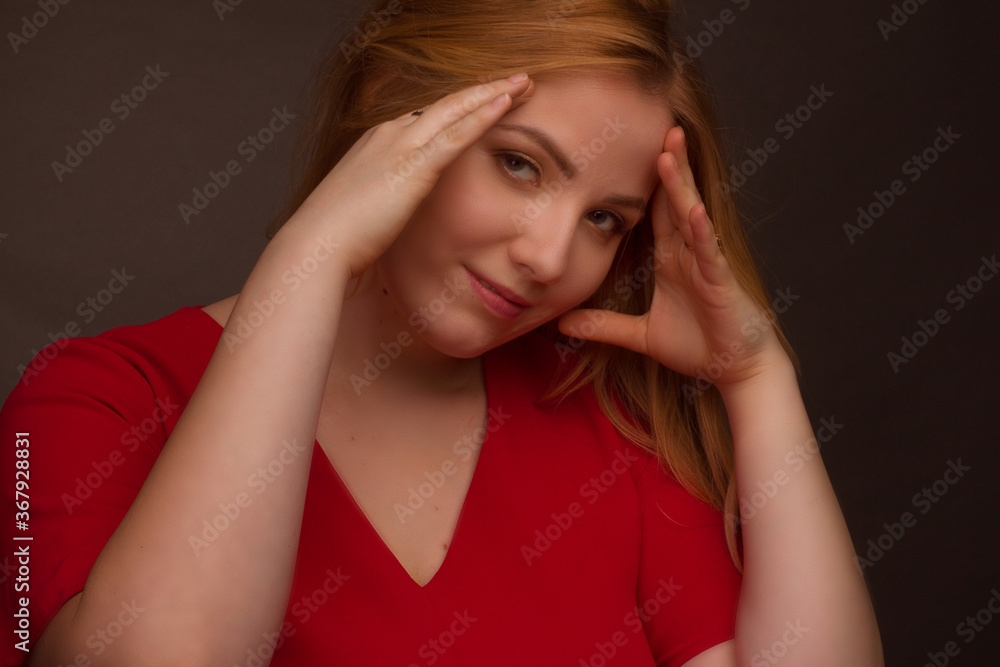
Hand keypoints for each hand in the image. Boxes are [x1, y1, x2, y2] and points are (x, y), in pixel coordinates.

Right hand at [284, 74, 534, 277]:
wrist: (319, 244)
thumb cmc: (337, 235)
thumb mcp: (365, 206)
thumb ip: (386, 196)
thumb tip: (396, 205)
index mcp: (378, 142)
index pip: (428, 116)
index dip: (461, 106)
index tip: (486, 100)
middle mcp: (390, 134)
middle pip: (447, 103)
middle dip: (484, 89)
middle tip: (518, 80)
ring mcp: (402, 146)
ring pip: (457, 109)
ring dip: (493, 92)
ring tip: (524, 83)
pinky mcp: (414, 167)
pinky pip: (457, 134)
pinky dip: (484, 115)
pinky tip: (507, 102)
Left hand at [557, 126, 788, 392]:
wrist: (735, 371)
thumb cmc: (698, 346)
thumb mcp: (640, 335)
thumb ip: (604, 325)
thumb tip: (563, 324)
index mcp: (672, 260)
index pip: (657, 211)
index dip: (647, 181)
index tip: (630, 148)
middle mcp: (690, 254)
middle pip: (676, 200)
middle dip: (668, 164)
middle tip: (659, 124)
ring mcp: (707, 264)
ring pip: (692, 215)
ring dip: (681, 184)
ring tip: (670, 150)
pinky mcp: (721, 283)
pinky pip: (709, 252)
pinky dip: (700, 231)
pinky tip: (692, 210)